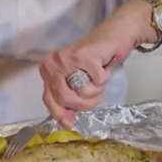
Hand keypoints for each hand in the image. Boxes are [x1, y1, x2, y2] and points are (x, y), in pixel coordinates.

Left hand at [39, 0, 155, 126]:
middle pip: (65, 99)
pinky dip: (104, 77)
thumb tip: (67, 123)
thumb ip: (68, 101)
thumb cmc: (95, 61)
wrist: (114, 37)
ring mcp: (68, 58)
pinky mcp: (84, 56)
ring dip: (96, 89)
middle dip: (84, 102)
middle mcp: (53, 62)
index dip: (60, 113)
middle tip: (93, 91)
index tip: (70, 122)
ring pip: (82, 92)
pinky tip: (102, 66)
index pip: (48, 99)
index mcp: (48, 69)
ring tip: (97, 75)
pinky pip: (97, 81)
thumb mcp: (76, 83)